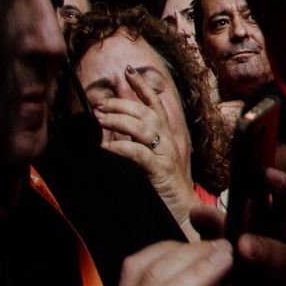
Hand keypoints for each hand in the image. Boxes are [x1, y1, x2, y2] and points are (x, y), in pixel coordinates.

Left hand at [94, 73, 193, 228]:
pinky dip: (121, 148)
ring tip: (99, 120)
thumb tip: (114, 128)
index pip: (155, 104)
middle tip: (99, 106)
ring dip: (119, 121)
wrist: (186, 214)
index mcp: (168, 136)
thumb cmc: (165, 189)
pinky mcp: (161, 171)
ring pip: (143, 128)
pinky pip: (139, 154)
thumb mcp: (152, 160)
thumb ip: (138, 142)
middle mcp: (169, 141)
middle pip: (146, 112)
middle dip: (121, 105)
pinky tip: (105, 148)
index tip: (128, 71)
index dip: (142, 86)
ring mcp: (166, 155)